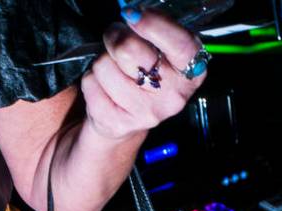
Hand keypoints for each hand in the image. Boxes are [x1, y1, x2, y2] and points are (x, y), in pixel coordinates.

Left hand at [81, 10, 207, 140]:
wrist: (126, 122)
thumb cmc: (145, 75)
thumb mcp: (160, 53)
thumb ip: (154, 34)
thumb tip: (131, 15)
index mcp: (191, 72)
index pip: (180, 45)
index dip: (154, 25)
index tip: (133, 14)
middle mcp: (172, 96)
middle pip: (129, 50)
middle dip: (115, 36)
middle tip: (115, 37)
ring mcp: (145, 113)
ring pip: (104, 66)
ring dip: (101, 62)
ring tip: (112, 71)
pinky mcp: (117, 123)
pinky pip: (91, 84)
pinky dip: (91, 80)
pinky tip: (104, 88)